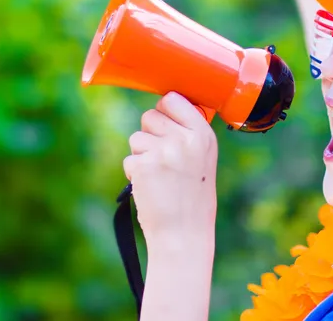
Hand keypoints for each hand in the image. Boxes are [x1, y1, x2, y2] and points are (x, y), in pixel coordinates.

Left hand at [123, 92, 217, 244]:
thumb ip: (188, 132)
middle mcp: (185, 139)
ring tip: (159, 176)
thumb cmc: (193, 197)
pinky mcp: (143, 166)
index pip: (172, 99)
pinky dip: (135, 173)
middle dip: (151, 134)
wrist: (184, 234)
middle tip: (164, 158)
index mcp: (203, 134)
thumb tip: (165, 106)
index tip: (167, 126)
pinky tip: (151, 187)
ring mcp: (163, 152)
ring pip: (136, 137)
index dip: (165, 111)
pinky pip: (129, 159)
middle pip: (150, 115)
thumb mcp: (203, 158)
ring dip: (142, 154)